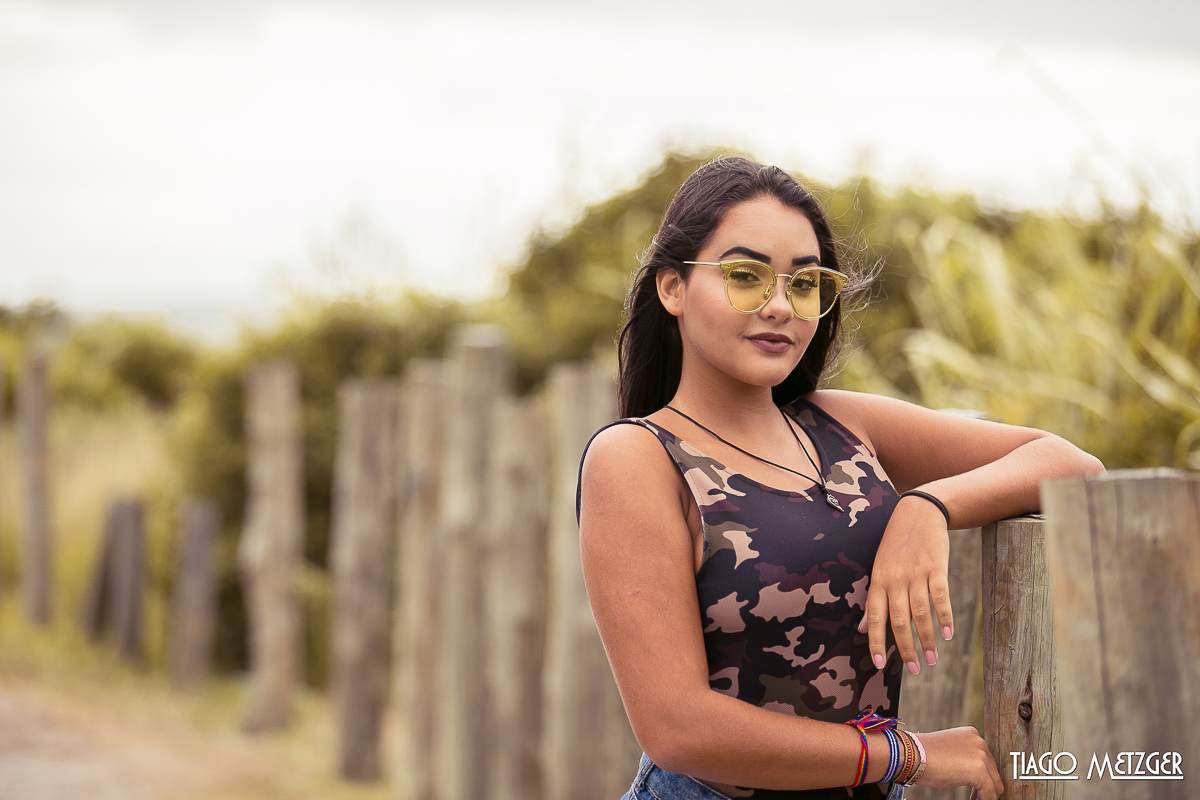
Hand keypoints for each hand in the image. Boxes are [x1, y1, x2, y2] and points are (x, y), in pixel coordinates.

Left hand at [857, 494, 951, 673]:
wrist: (918, 513)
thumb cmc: (896, 546)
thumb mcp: (879, 569)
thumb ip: (873, 600)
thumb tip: (863, 628)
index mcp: (878, 581)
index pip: (875, 617)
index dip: (876, 641)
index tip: (879, 664)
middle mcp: (895, 579)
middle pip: (899, 620)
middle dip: (905, 648)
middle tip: (913, 670)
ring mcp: (916, 573)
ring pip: (920, 613)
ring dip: (926, 639)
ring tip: (931, 660)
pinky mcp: (936, 568)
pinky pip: (940, 597)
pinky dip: (945, 617)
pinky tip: (947, 636)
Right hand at [912, 727, 1003, 799]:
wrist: (911, 754)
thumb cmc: (923, 754)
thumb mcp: (948, 749)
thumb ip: (963, 755)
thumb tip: (969, 771)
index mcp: (972, 734)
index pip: (986, 758)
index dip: (983, 774)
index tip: (976, 786)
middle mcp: (979, 741)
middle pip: (993, 770)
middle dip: (986, 785)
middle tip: (976, 796)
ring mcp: (981, 755)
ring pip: (994, 783)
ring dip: (987, 794)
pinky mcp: (979, 770)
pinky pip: (990, 792)